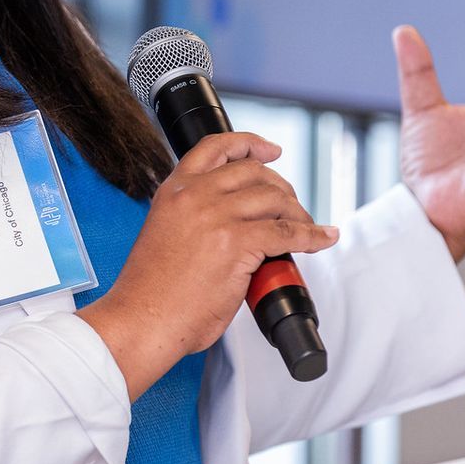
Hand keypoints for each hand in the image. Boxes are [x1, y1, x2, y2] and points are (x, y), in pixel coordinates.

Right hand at [76, 132, 336, 400]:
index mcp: (174, 190)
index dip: (249, 144)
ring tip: (306, 228)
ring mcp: (216, 216)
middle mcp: (195, 195)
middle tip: (292, 207)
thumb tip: (234, 227)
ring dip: (298, 213)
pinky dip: (312, 235)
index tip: (270, 150)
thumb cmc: (150, 292)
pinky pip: (288, 232)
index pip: (215, 147)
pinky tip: (323, 238)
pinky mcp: (237, 243)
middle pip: (254, 172)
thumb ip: (194, 218)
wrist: (142, 319)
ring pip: (274, 199)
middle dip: (281, 187)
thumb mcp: (165, 233)